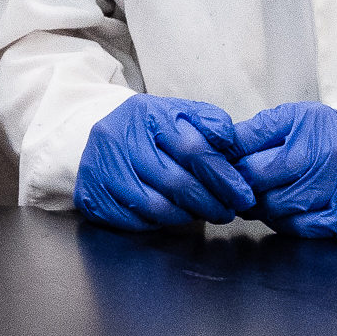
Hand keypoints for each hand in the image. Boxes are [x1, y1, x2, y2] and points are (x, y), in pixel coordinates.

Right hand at [74, 95, 256, 230]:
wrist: (95, 138)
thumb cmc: (147, 129)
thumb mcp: (177, 113)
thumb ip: (208, 122)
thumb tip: (232, 142)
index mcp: (146, 114)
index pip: (193, 148)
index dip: (223, 176)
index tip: (243, 194)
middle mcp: (119, 139)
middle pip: (176, 182)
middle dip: (210, 202)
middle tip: (229, 211)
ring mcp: (103, 170)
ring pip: (156, 206)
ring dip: (188, 215)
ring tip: (206, 213)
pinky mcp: (93, 197)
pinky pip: (136, 220)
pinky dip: (162, 222)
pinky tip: (175, 215)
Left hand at [231, 103, 336, 238]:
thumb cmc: (335, 134)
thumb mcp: (297, 117)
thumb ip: (256, 131)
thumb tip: (217, 146)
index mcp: (309, 140)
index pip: (251, 164)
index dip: (230, 170)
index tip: (223, 170)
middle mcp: (327, 169)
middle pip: (262, 192)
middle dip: (244, 192)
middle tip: (238, 188)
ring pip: (279, 214)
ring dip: (262, 209)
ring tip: (260, 197)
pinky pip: (300, 230)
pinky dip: (284, 223)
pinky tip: (284, 211)